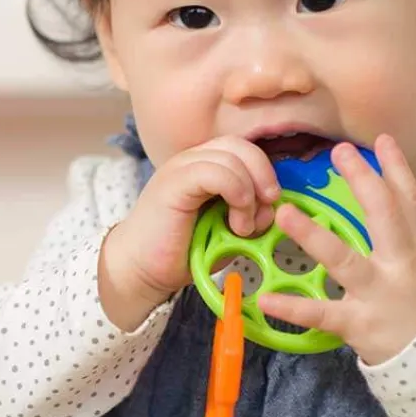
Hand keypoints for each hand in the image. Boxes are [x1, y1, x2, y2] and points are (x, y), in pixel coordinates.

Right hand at [99, 136, 279, 330]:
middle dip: (264, 174)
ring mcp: (181, 168)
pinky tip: (236, 221)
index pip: (244, 149)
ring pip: (231, 157)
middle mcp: (193, 159)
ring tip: (244, 226)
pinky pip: (215, 172)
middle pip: (241, 146)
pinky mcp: (174, 183)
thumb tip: (274, 208)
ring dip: (249, 192)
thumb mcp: (228, 231)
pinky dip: (236, 193)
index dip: (265, 171)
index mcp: (206, 165)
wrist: (142, 270)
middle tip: (268, 206)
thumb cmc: (184, 251)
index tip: (271, 204)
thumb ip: (252, 215)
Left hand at [257, 135, 415, 365]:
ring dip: (312, 235)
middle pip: (383, 214)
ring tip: (284, 213)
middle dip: (363, 181)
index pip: (408, 200)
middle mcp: (399, 263)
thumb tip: (390, 198)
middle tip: (338, 150)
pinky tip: (265, 298)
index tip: (381, 139)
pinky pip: (323, 313)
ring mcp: (378, 293)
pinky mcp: (360, 324)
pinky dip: (294, 308)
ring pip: (344, 259)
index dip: (396, 168)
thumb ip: (407, 235)